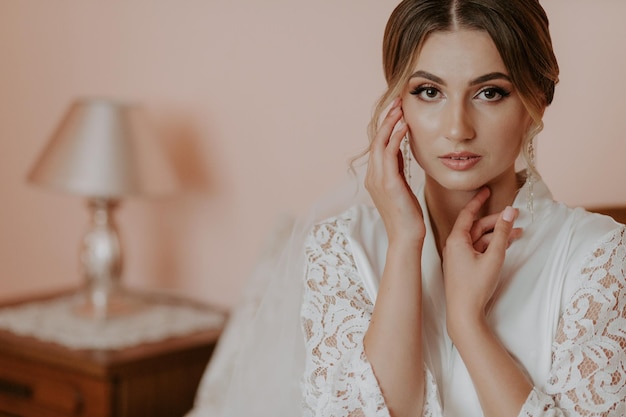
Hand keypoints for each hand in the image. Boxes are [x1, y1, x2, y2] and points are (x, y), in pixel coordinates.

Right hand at [365, 98, 424, 244]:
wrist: (407, 237)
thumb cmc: (407, 216)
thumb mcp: (402, 187)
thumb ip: (398, 168)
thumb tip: (400, 150)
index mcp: (375, 177)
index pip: (378, 145)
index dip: (387, 126)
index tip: (397, 110)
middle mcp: (372, 176)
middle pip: (376, 140)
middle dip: (387, 119)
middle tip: (397, 101)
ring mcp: (378, 180)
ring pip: (380, 144)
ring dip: (390, 124)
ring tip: (400, 108)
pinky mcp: (388, 183)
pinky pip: (389, 154)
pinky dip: (395, 138)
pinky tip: (404, 126)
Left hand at [442, 188, 519, 328]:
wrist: (463, 313)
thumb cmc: (476, 286)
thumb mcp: (494, 257)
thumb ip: (503, 234)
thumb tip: (510, 212)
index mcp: (456, 240)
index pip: (468, 214)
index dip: (478, 201)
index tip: (487, 190)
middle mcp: (454, 246)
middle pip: (477, 227)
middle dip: (497, 222)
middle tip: (516, 217)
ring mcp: (457, 257)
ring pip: (479, 239)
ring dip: (498, 235)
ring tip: (519, 233)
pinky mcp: (462, 266)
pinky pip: (477, 250)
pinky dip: (491, 246)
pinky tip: (507, 245)